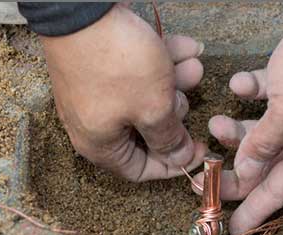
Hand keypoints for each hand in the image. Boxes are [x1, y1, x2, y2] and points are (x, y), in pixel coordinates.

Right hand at [39, 3, 206, 180]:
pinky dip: (162, 62)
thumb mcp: (153, 108)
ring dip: (175, 82)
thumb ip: (169, 138)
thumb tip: (179, 158)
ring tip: (194, 64)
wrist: (83, 7)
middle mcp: (95, 123)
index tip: (199, 150)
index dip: (173, 163)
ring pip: (146, 97)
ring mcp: (97, 93)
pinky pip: (137, 74)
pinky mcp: (102, 66)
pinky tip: (187, 47)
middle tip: (190, 96)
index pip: (140, 170)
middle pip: (146, 131)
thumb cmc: (117, 64)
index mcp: (100, 145)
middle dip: (176, 111)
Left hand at [200, 3, 282, 234]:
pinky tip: (241, 83)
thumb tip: (246, 172)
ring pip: (260, 133)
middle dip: (233, 168)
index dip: (253, 211)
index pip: (278, 191)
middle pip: (265, 164)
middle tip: (203, 173)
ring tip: (214, 122)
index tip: (230, 229)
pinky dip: (250, 92)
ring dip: (235, 130)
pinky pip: (264, 98)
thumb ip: (264, 145)